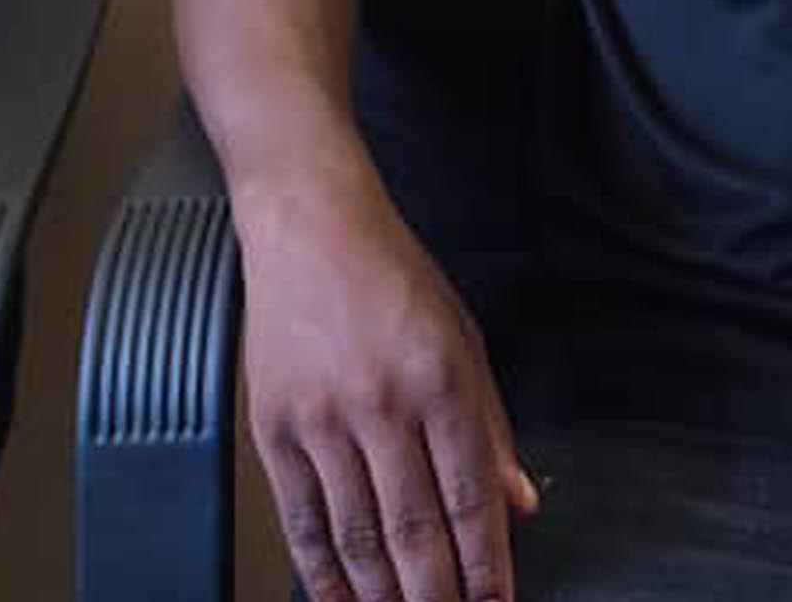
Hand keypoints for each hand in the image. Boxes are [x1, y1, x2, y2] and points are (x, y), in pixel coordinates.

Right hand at [242, 170, 538, 601]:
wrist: (309, 226)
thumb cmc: (392, 276)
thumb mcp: (464, 339)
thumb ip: (491, 428)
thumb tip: (518, 504)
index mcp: (440, 380)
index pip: (469, 496)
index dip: (486, 564)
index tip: (496, 601)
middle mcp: (381, 403)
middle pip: (413, 530)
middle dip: (436, 594)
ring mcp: (322, 419)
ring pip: (356, 535)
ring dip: (382, 595)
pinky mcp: (273, 427)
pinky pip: (300, 518)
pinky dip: (321, 570)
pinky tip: (340, 597)